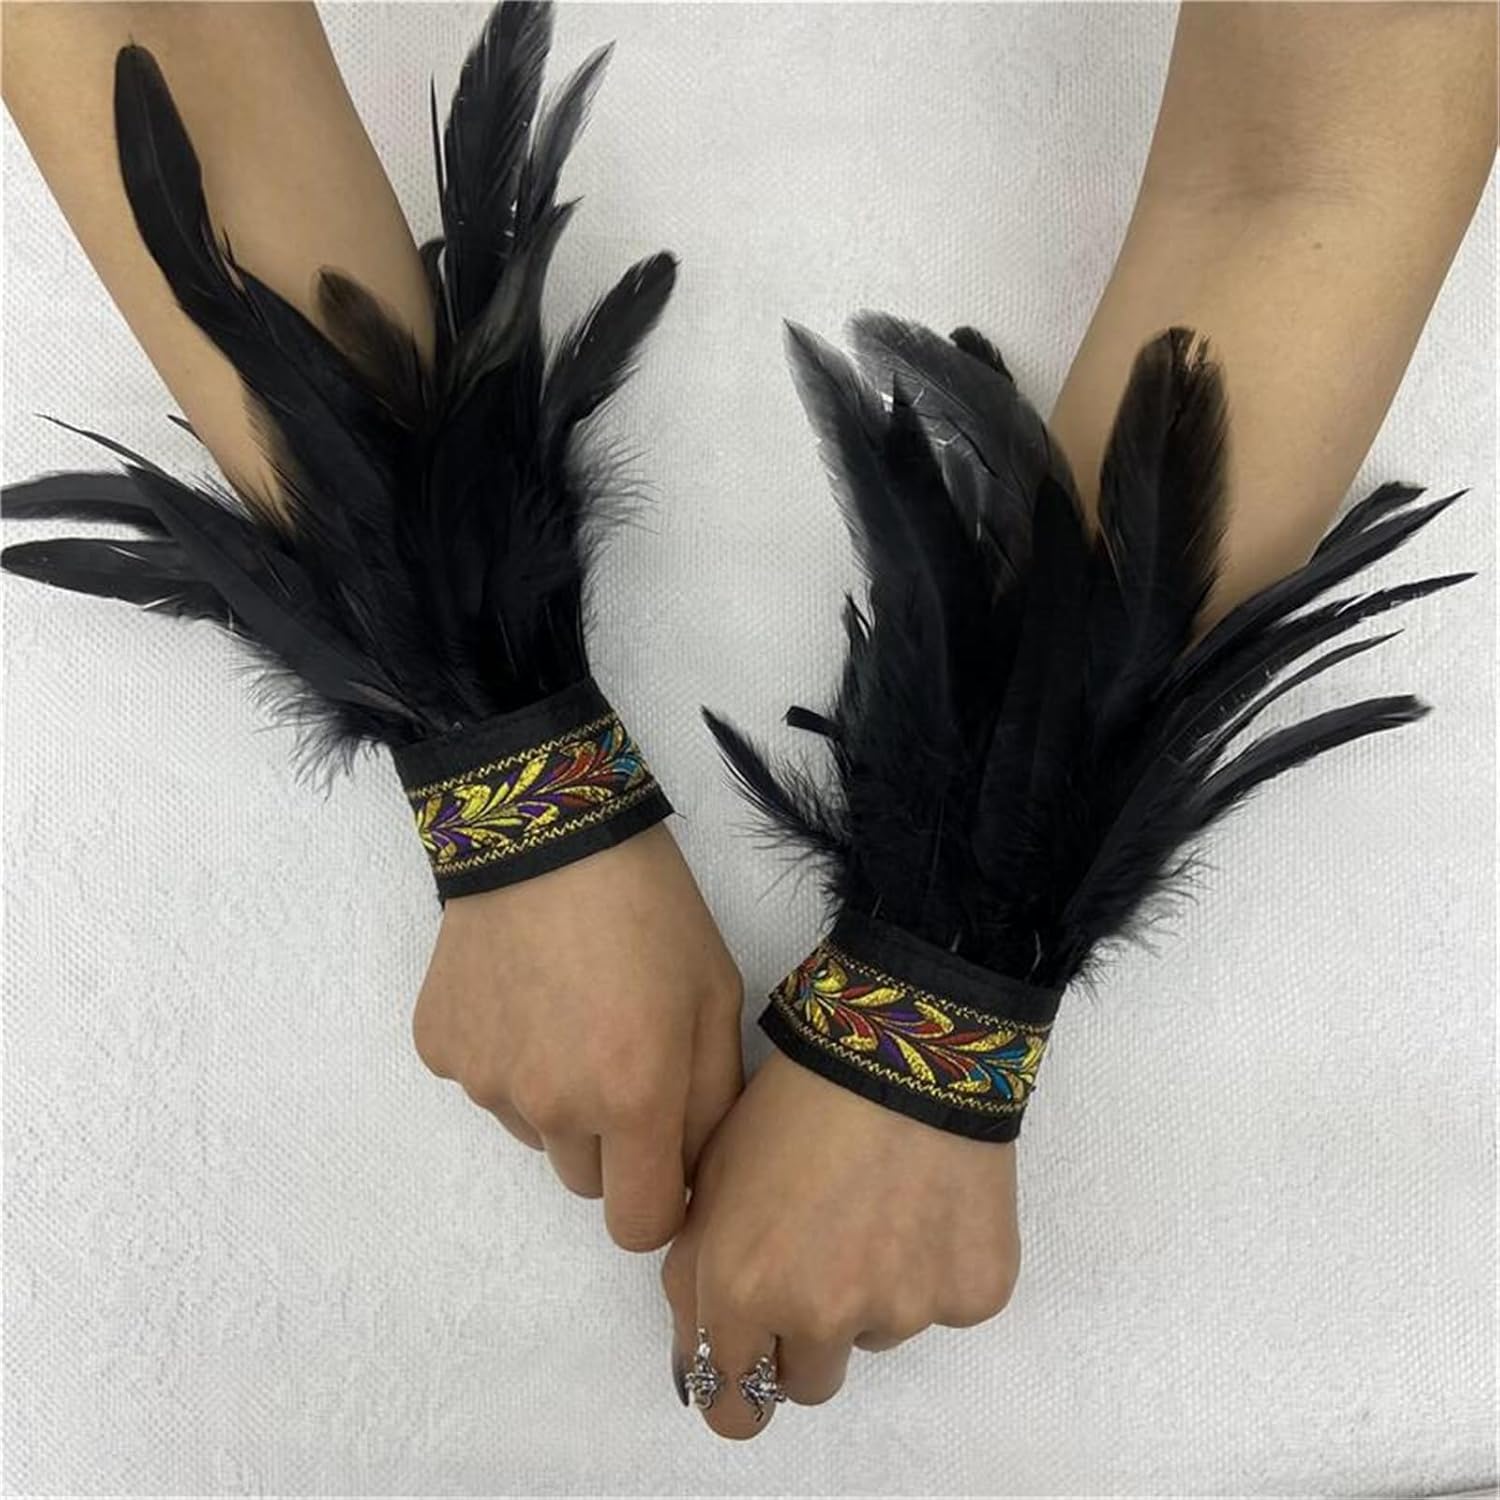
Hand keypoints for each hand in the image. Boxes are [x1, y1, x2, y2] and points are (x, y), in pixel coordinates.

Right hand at [412, 823, 743, 1250]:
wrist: (549, 829)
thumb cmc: (651, 907)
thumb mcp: (716, 995)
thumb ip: (714, 1100)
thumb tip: (694, 1170)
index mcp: (634, 1097)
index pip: (639, 1227)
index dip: (661, 1201)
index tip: (667, 1157)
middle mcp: (552, 1107)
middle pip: (586, 1182)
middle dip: (612, 1146)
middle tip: (624, 1062)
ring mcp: (487, 1081)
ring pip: (535, 1134)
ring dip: (558, 1102)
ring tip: (573, 1014)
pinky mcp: (441, 1049)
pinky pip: (486, 1085)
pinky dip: (508, 1058)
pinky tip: (526, 993)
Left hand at [661, 1051, 1018, 1437]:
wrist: (902, 1047)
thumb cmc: (795, 1099)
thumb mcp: (713, 1177)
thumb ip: (695, 1274)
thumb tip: (699, 1350)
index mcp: (743, 1289)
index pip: (734, 1406)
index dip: (738, 1385)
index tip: (751, 1363)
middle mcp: (821, 1317)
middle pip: (808, 1383)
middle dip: (804, 1338)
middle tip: (819, 1257)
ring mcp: (904, 1310)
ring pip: (877, 1335)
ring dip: (871, 1293)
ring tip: (876, 1203)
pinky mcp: (972, 1294)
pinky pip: (944, 1304)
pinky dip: (934, 1266)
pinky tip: (927, 1199)